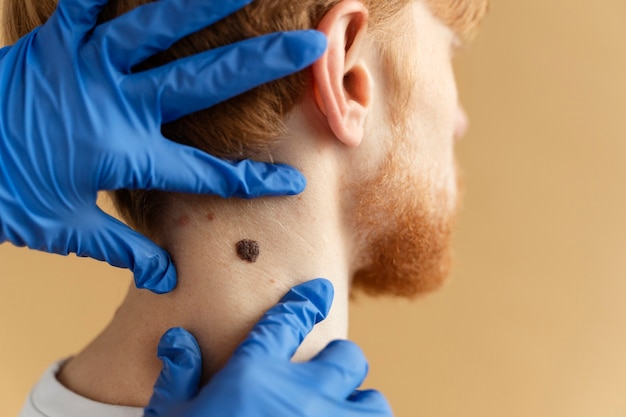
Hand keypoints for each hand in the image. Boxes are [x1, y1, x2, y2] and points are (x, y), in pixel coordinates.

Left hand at [0, 0, 325, 292]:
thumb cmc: (5, 196)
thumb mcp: (66, 230)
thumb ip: (123, 250)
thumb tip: (166, 278)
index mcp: (126, 155)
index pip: (206, 174)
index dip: (253, 179)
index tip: (292, 180)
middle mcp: (117, 105)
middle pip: (202, 82)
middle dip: (260, 66)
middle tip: (308, 47)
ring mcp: (87, 67)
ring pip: (156, 28)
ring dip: (206, 5)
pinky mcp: (57, 42)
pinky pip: (88, 4)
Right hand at [145, 279, 392, 416]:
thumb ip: (179, 378)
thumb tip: (179, 340)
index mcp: (254, 374)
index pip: (287, 321)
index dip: (306, 302)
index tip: (320, 292)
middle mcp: (299, 391)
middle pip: (346, 356)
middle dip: (340, 362)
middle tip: (325, 378)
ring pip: (373, 401)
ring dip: (360, 405)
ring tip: (343, 412)